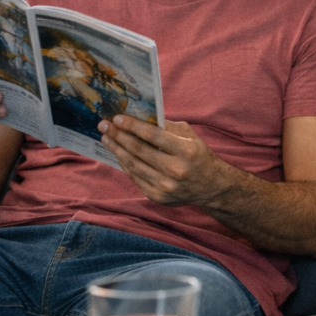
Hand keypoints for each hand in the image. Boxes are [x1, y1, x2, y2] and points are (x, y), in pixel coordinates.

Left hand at [98, 116, 226, 205]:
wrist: (211, 187)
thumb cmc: (199, 156)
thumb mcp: (191, 136)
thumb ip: (168, 127)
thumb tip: (142, 118)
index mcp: (186, 150)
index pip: (153, 135)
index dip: (133, 126)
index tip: (117, 118)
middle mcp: (175, 169)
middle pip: (139, 150)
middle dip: (119, 136)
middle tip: (104, 126)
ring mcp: (165, 186)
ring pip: (134, 165)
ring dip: (117, 150)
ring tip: (107, 138)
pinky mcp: (158, 197)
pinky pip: (136, 178)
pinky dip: (125, 165)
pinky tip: (118, 154)